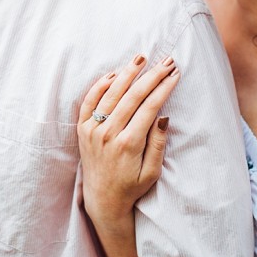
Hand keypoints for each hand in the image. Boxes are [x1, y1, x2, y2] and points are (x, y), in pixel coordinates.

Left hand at [77, 53, 180, 233]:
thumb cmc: (132, 186)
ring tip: (141, 57)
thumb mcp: (152, 171)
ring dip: (127, 73)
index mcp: (129, 144)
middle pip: (133, 96)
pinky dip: (100, 85)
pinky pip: (90, 101)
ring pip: (111, 93)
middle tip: (166, 61)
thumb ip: (158, 143)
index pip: (149, 107)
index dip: (164, 87)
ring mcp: (92, 130)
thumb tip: (164, 116)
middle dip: (152, 76)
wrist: (103, 199)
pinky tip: (114, 74)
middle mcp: (108, 134)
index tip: (175, 73)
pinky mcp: (82, 129)